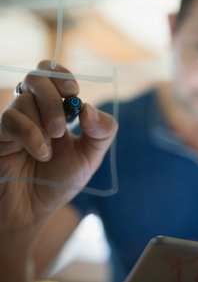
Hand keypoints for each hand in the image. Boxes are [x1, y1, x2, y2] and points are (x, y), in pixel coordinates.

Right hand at [0, 60, 117, 232]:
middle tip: (62, 128)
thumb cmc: (61, 180)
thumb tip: (89, 108)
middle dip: (53, 98)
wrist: (33, 208)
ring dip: (44, 122)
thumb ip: (102, 132)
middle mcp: (34, 110)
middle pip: (37, 77)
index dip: (62, 76)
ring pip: (25, 98)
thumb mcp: (91, 156)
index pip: (53, 73)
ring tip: (50, 150)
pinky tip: (40, 153)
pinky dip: (31, 135)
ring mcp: (15, 120)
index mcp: (57, 110)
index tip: (73, 92)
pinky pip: (11, 119)